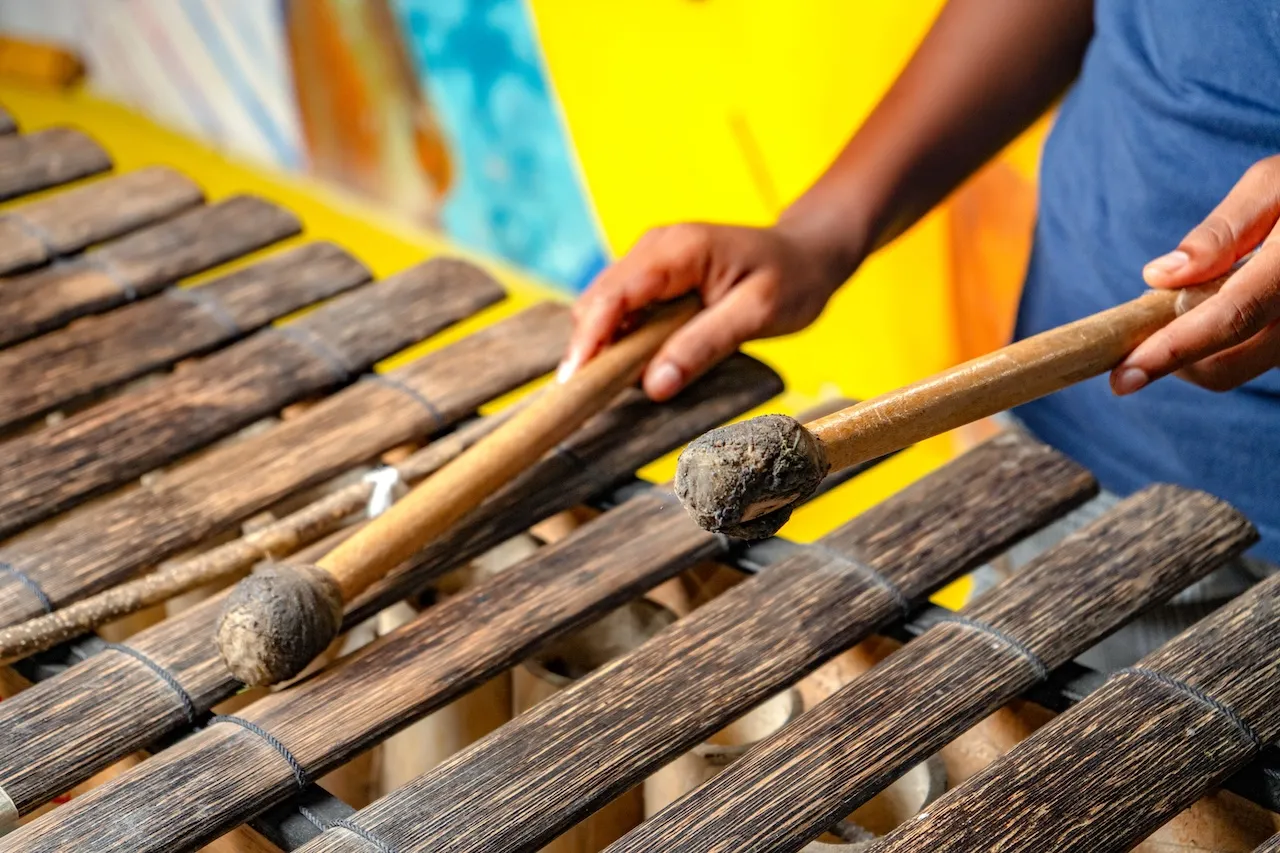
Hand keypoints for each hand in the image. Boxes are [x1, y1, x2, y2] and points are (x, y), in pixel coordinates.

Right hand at [559, 223, 844, 400]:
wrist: (809, 253)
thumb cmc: (792, 279)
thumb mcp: (757, 314)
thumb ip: (704, 345)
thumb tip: (652, 385)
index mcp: (677, 250)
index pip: (615, 295)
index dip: (589, 339)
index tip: (575, 380)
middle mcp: (654, 248)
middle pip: (597, 302)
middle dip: (589, 348)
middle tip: (592, 396)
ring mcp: (650, 261)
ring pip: (604, 308)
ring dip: (604, 347)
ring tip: (618, 385)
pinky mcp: (655, 279)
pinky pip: (623, 311)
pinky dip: (621, 341)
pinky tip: (637, 366)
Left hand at [1113, 154, 1279, 394]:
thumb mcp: (1273, 184)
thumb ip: (1223, 231)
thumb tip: (1161, 276)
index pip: (1231, 318)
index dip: (1172, 351)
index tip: (1123, 378)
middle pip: (1224, 366)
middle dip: (1171, 356)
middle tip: (1144, 314)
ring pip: (1235, 368)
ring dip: (1194, 350)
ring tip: (1190, 297)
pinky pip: (1253, 358)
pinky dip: (1221, 344)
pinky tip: (1216, 304)